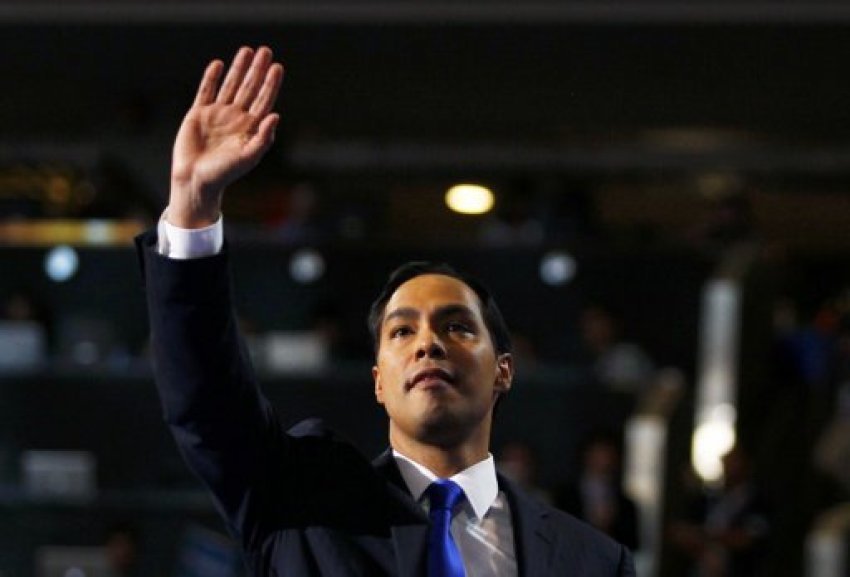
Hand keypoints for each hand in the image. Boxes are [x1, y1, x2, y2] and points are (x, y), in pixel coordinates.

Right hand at [168, 46, 283, 227]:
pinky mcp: (198, 113)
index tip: (278, 68)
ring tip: (246, 50)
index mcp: (250, 128)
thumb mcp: (248, 156)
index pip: (264, 101)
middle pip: (249, 88)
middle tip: (266, 51)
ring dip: (238, 68)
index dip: (271, 84)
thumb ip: (264, 137)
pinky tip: (218, 65)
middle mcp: (236, 118)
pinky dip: (211, 78)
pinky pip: (206, 91)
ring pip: (230, 85)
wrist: (196, 180)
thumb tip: (276, 116)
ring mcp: (217, 114)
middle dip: (257, 70)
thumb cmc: (224, 173)